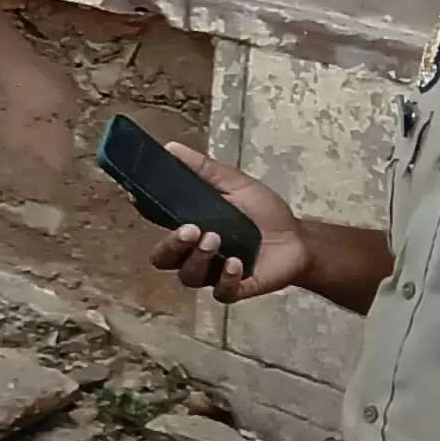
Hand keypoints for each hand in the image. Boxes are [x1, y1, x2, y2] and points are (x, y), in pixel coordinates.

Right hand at [147, 142, 315, 303]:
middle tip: (190, 230)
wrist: (299, 241)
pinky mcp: (234, 289)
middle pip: (163, 257)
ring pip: (187, 275)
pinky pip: (220, 292)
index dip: (145, 211)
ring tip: (215, 241)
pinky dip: (226, 279)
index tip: (139, 198)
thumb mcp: (237, 186)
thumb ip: (205, 170)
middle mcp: (194, 252)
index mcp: (189, 225)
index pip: (156, 220)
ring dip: (197, 259)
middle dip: (171, 245)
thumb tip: (171, 148)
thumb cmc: (264, 214)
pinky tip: (237, 264)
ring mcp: (212, 273)